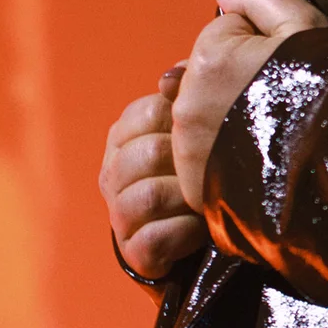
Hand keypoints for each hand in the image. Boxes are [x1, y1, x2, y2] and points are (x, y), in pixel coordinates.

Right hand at [99, 63, 208, 286]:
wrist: (201, 242)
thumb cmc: (205, 176)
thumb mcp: (199, 132)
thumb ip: (189, 96)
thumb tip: (175, 74)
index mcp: (124, 137)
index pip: (147, 113)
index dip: (184, 122)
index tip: (211, 135)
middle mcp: (113, 174)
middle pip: (146, 154)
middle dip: (188, 166)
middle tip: (215, 174)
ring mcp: (119, 215)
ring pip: (146, 197)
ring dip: (187, 201)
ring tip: (209, 204)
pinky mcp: (132, 254)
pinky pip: (151, 239)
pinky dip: (181, 235)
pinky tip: (199, 232)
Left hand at [171, 0, 327, 207]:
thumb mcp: (306, 24)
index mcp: (209, 58)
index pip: (224, 34)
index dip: (258, 46)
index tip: (284, 67)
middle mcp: (187, 103)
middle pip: (208, 76)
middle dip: (236, 81)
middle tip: (279, 101)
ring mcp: (188, 148)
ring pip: (202, 116)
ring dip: (226, 118)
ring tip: (272, 133)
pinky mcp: (195, 184)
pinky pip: (202, 157)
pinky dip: (223, 157)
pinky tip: (257, 159)